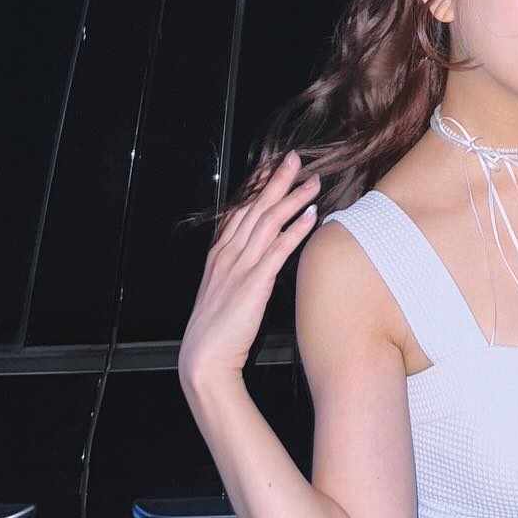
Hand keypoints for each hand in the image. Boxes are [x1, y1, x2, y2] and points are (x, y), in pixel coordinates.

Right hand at [178, 149, 320, 392]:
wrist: (204, 358)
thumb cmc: (217, 330)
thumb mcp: (224, 291)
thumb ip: (239, 270)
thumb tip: (260, 257)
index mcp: (219, 254)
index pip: (239, 210)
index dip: (255, 185)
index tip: (269, 164)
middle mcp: (228, 254)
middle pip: (254, 208)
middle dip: (276, 181)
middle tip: (294, 159)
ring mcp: (240, 266)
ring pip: (268, 222)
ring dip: (292, 199)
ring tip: (312, 182)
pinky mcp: (254, 283)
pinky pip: (279, 249)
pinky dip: (296, 229)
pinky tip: (312, 215)